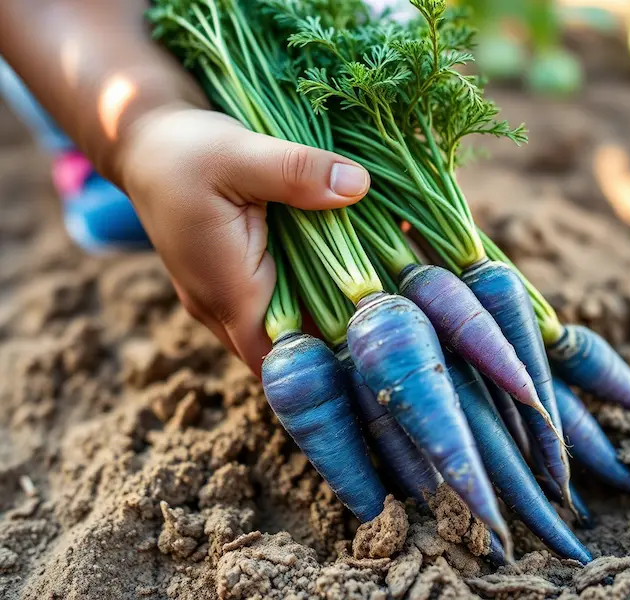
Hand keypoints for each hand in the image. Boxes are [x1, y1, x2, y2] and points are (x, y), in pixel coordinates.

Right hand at [119, 106, 369, 374]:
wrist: (145, 145)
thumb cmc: (184, 151)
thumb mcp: (241, 152)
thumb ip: (297, 171)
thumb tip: (358, 186)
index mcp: (227, 290)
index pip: (279, 359)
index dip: (326, 359)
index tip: (376, 336)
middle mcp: (221, 307)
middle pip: (287, 349)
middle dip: (335, 337)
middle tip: (391, 313)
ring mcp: (223, 298)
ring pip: (282, 328)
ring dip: (323, 315)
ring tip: (379, 294)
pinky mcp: (231, 282)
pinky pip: (274, 304)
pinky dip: (307, 294)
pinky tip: (344, 271)